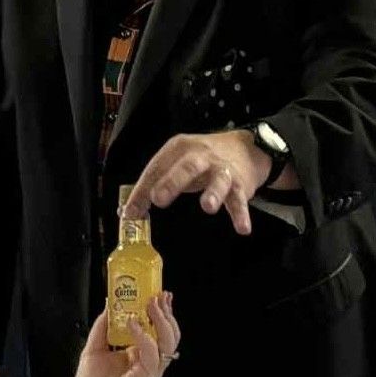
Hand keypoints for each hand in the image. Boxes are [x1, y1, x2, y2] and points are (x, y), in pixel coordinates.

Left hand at [72, 294, 180, 376]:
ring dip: (161, 320)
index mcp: (139, 354)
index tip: (157, 293)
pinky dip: (144, 336)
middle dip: (166, 312)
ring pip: (169, 341)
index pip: (158, 329)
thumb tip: (108, 305)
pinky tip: (133, 324)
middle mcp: (149, 360)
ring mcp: (150, 369)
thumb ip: (103, 328)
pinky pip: (152, 353)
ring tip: (150, 305)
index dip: (161, 311)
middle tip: (157, 296)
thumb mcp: (93, 350)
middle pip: (169, 333)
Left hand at [122, 130, 270, 234]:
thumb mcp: (176, 163)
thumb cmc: (204, 159)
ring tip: (208, 207)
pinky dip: (241, 214)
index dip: (142, 190)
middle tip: (158, 198)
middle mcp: (202, 156)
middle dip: (172, 182)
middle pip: (187, 167)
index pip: (157, 168)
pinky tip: (242, 228)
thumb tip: (130, 212)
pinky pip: (239, 200)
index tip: (131, 211)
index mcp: (179, 148)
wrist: (245, 149)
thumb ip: (153, 185)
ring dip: (213, 193)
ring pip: (218, 180)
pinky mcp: (240, 185)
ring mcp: (222, 170)